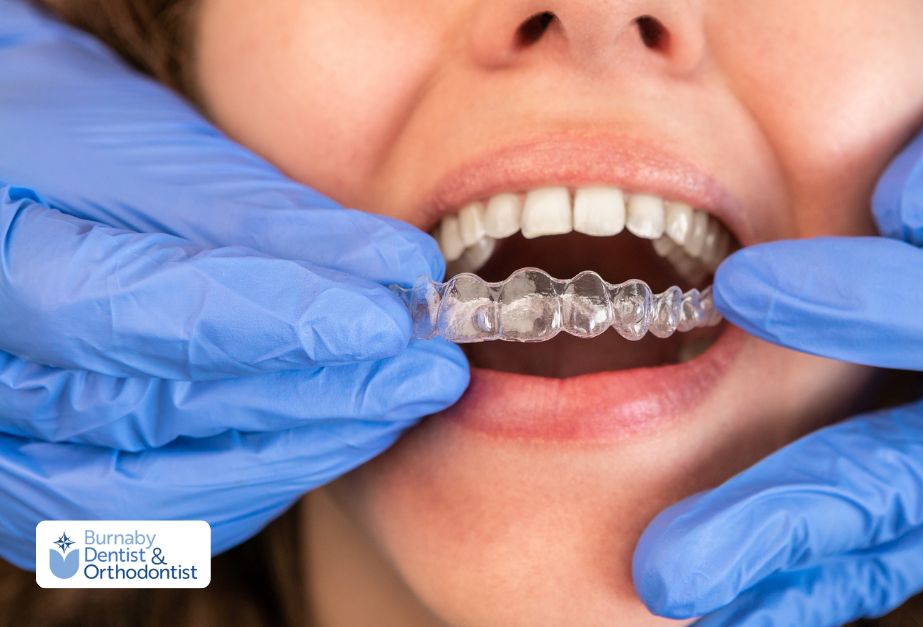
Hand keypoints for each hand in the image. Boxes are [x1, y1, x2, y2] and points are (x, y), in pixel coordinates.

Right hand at [0, 1, 466, 567]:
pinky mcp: (48, 488)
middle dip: (316, 396)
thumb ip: (263, 221)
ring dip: (303, 448)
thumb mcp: (145, 154)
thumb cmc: (55, 148)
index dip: (276, 324)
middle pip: (158, 417)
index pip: (135, 315)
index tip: (389, 317)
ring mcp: (8, 449)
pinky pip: (164, 518)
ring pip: (164, 491)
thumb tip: (399, 272)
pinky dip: (264, 476)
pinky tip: (340, 435)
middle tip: (427, 368)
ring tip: (399, 402)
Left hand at [633, 41, 922, 626]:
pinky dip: (813, 586)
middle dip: (800, 509)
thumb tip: (918, 209)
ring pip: (906, 541)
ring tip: (680, 590)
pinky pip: (896, 560)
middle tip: (679, 554)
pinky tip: (730, 604)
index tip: (743, 284)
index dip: (873, 302)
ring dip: (789, 570)